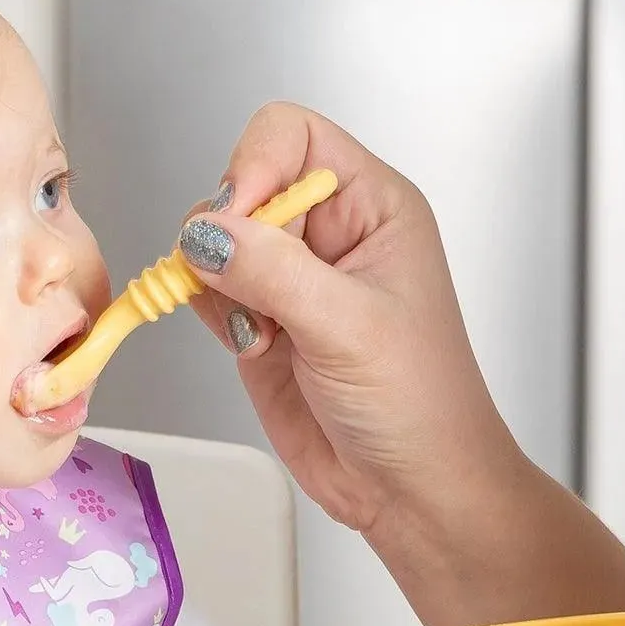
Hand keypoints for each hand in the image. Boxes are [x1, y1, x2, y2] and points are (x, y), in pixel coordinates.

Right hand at [179, 103, 510, 535]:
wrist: (413, 490)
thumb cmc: (420, 406)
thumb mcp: (349, 327)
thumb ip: (273, 271)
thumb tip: (204, 232)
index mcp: (372, 205)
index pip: (290, 135)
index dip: (254, 165)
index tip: (239, 221)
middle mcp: (330, 230)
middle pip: (241, 182)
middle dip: (229, 233)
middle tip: (251, 290)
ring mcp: (291, 275)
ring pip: (214, 238)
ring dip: (218, 281)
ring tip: (264, 331)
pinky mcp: (260, 318)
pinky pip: (207, 289)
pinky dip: (213, 314)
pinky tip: (255, 349)